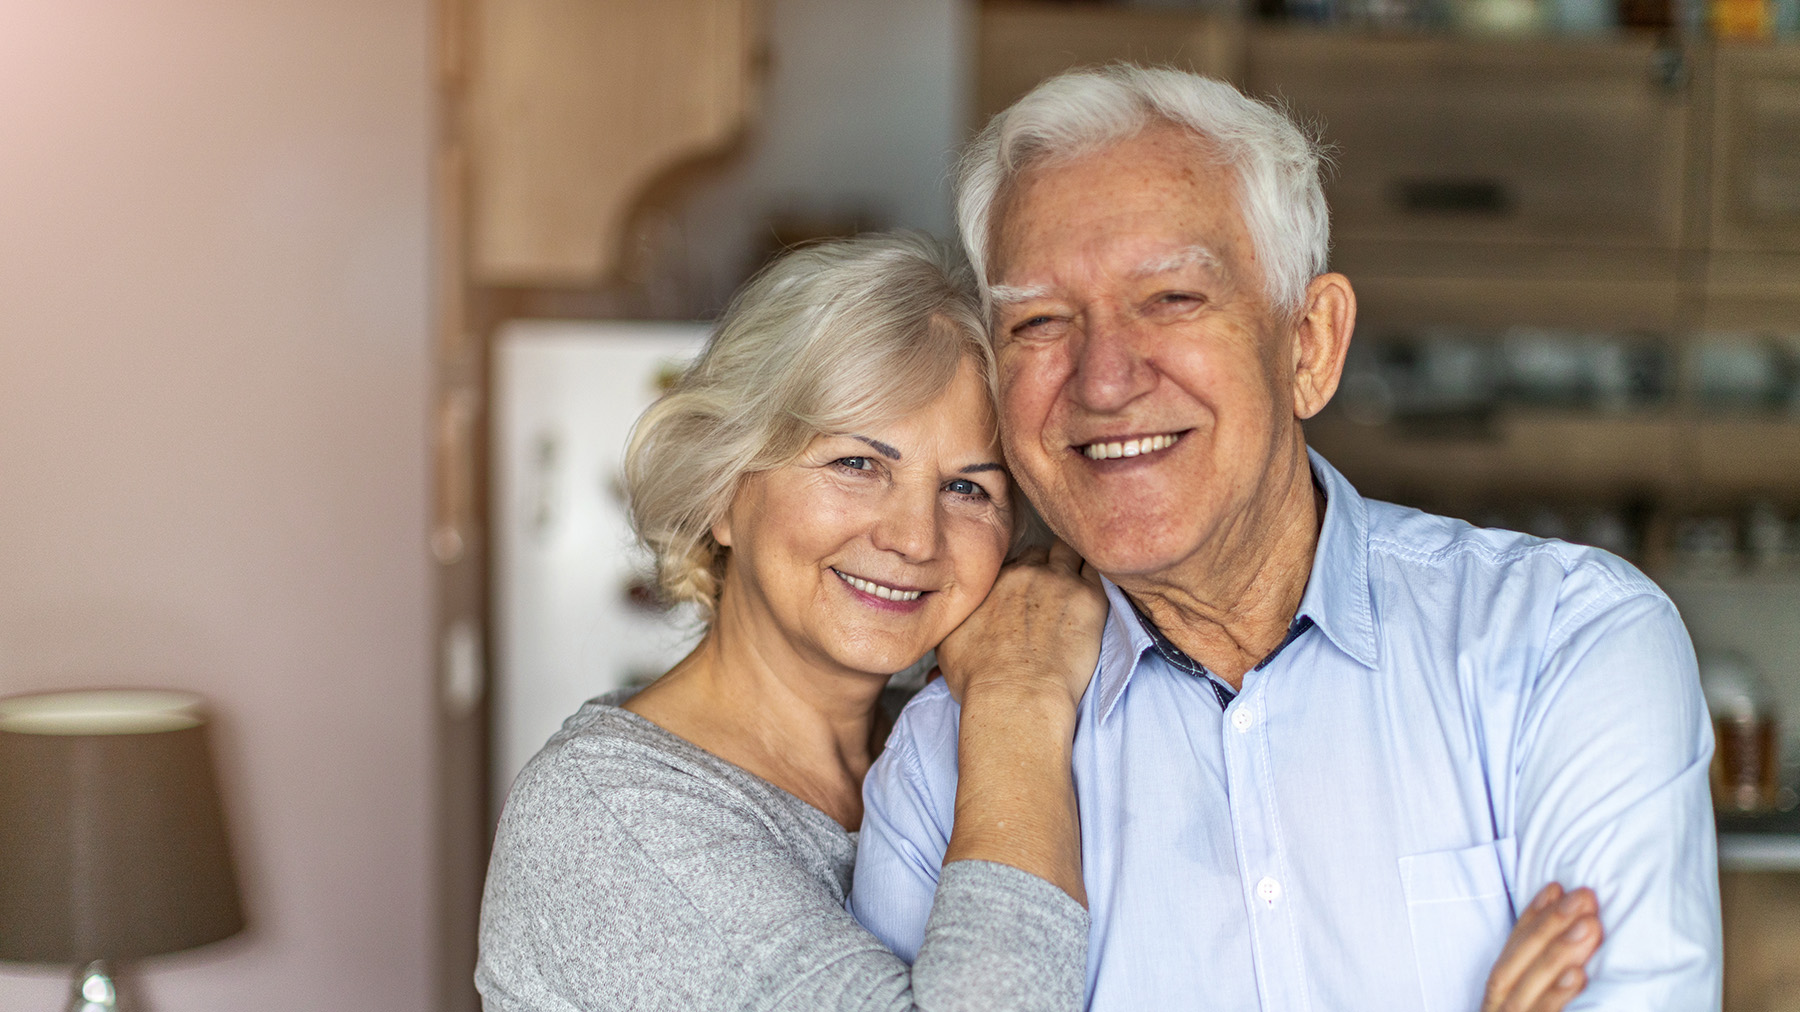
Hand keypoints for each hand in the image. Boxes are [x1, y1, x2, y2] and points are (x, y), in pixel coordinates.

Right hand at [936, 538, 1106, 709]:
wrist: (1014, 696)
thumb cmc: (980, 680)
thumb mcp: (947, 644)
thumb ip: (955, 621)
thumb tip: (954, 622)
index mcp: (994, 580)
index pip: (1013, 562)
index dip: (1020, 576)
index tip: (1024, 593)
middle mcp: (1025, 572)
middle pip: (1041, 553)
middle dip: (1046, 568)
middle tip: (1050, 594)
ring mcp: (1059, 581)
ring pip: (1070, 553)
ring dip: (1072, 567)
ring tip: (1074, 593)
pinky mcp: (1089, 598)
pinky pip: (1096, 572)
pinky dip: (1094, 580)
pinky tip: (1091, 600)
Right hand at [1481, 883, 1602, 1011]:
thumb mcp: (1529, 999)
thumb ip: (1541, 975)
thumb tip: (1574, 932)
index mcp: (1498, 996)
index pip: (1512, 950)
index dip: (1532, 917)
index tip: (1556, 888)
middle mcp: (1498, 1006)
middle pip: (1518, 961)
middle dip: (1550, 925)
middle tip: (1583, 897)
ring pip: (1527, 984)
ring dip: (1558, 951)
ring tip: (1589, 924)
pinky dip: (1557, 995)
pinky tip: (1576, 975)